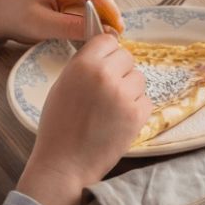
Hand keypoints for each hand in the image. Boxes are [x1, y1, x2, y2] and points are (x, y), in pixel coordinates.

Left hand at [0, 0, 123, 44]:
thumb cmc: (15, 17)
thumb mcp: (44, 25)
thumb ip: (75, 27)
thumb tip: (105, 31)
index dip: (108, 7)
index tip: (118, 27)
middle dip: (107, 12)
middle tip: (117, 34)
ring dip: (101, 16)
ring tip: (109, 34)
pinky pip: (86, 4)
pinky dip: (92, 17)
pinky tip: (96, 30)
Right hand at [16, 35, 149, 204]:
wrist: (64, 165)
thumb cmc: (58, 126)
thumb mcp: (62, 86)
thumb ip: (84, 66)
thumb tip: (104, 51)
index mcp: (84, 65)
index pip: (108, 40)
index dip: (106, 53)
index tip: (104, 65)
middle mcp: (106, 75)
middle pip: (127, 57)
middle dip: (119, 71)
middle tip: (107, 91)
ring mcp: (124, 94)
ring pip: (139, 78)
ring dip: (129, 90)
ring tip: (110, 109)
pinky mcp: (137, 113)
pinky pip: (145, 100)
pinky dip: (136, 109)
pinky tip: (119, 121)